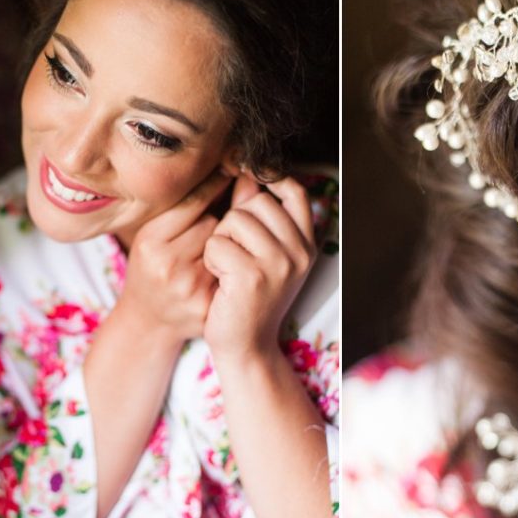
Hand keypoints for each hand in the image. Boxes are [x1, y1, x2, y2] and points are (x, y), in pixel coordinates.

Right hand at [118, 168, 231, 342]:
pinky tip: (224, 272)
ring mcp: (190, 287)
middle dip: (218, 223)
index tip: (230, 172)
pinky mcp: (207, 305)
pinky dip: (232, 267)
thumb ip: (188, 205)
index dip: (215, 185)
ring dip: (227, 245)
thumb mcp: (155, 234)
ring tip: (211, 254)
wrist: (148, 322)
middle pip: (215, 224)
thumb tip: (233, 171)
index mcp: (150, 240)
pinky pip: (232, 271)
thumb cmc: (152, 268)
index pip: (194, 202)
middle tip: (207, 232)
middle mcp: (168, 264)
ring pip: (227, 247)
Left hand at [202, 173, 315, 362]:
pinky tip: (221, 281)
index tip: (247, 174)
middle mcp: (299, 252)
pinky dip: (211, 259)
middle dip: (235, 220)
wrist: (245, 345)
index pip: (296, 193)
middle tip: (234, 253)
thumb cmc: (247, 297)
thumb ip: (255, 215)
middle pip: (257, 202)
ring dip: (220, 240)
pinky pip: (218, 243)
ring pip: (235, 220)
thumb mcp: (261, 254)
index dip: (271, 178)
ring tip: (227, 268)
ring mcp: (279, 264)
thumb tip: (243, 172)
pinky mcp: (253, 276)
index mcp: (306, 244)